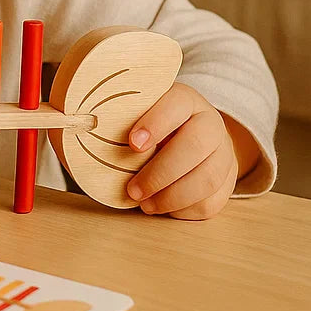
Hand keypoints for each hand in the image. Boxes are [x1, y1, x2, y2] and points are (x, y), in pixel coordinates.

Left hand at [124, 82, 238, 219]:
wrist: (195, 132)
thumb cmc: (155, 123)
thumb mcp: (141, 110)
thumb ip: (123, 116)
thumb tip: (82, 126)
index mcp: (187, 100)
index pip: (176, 104)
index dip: (155, 123)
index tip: (132, 143)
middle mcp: (211, 123)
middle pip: (195, 146)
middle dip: (160, 173)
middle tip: (132, 189)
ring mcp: (224, 152)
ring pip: (207, 178)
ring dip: (172, 197)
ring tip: (145, 204)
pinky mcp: (228, 180)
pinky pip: (212, 202)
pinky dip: (185, 210)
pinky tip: (164, 209)